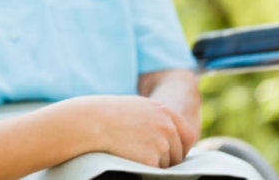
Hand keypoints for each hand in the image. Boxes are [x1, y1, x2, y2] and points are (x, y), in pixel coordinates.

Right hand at [48, 95, 197, 168]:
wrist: (90, 122)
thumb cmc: (106, 114)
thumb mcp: (137, 107)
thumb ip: (157, 117)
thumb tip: (170, 132)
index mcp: (165, 112)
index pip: (188, 135)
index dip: (182, 146)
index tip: (174, 152)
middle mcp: (167, 127)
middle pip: (179, 153)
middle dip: (168, 158)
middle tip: (145, 155)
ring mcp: (161, 143)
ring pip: (167, 164)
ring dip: (153, 163)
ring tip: (131, 152)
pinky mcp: (152, 159)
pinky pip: (155, 171)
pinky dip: (144, 169)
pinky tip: (129, 158)